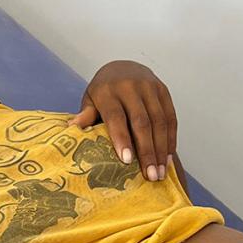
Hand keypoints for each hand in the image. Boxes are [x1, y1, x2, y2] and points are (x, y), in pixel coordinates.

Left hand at [71, 60, 177, 181]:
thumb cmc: (103, 92)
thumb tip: (72, 127)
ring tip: (161, 172)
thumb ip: (86, 115)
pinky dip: (171, 138)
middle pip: (141, 122)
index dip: (122, 138)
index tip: (127, 161)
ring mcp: (149, 87)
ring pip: (159, 121)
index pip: (116, 116)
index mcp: (108, 90)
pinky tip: (169, 157)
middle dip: (147, 151)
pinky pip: (170, 116)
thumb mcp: (90, 100)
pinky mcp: (163, 90)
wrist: (123, 66)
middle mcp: (130, 86)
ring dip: (162, 149)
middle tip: (151, 175)